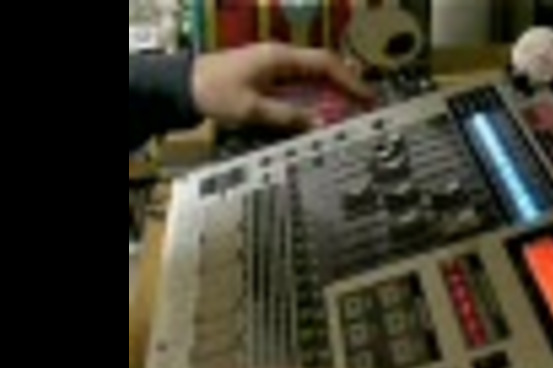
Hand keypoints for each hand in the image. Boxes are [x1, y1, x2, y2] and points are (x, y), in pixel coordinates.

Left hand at [191, 43, 371, 130]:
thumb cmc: (214, 93)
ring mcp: (275, 68)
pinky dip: (316, 100)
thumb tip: (320, 124)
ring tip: (352, 115)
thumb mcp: (251, 109)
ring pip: (314, 79)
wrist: (183, 87)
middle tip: (368, 110)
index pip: (326, 64)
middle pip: (325, 70)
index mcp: (280, 58)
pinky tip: (324, 116)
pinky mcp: (269, 79)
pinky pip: (301, 87)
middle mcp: (282, 59)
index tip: (369, 98)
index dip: (350, 80)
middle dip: (348, 88)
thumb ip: (287, 116)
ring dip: (334, 95)